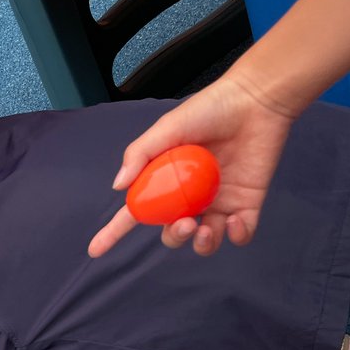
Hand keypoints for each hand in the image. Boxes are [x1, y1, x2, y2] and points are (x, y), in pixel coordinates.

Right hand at [88, 72, 296, 257]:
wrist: (255, 99)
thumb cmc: (210, 108)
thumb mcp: (167, 127)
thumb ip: (140, 154)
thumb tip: (118, 187)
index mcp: (167, 182)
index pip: (137, 212)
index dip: (114, 232)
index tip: (94, 250)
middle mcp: (191, 197)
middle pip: (173, 233)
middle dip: (174, 237)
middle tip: (184, 223)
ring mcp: (219, 202)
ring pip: (204, 241)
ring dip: (201, 245)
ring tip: (203, 230)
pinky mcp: (247, 204)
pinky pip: (240, 235)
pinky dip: (237, 236)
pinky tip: (235, 222)